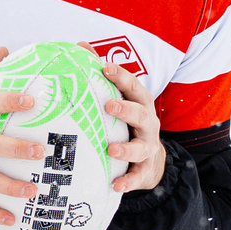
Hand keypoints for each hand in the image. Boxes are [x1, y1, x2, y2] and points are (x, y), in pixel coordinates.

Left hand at [98, 61, 166, 192]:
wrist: (149, 159)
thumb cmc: (126, 121)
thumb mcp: (118, 97)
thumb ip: (102, 73)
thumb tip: (80, 44)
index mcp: (139, 103)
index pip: (133, 86)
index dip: (120, 75)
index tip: (104, 66)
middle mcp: (148, 123)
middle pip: (141, 114)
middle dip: (127, 109)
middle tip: (109, 105)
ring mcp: (148, 147)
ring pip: (141, 147)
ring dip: (127, 148)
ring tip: (111, 149)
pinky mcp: (145, 170)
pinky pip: (138, 176)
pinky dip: (128, 181)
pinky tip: (115, 185)